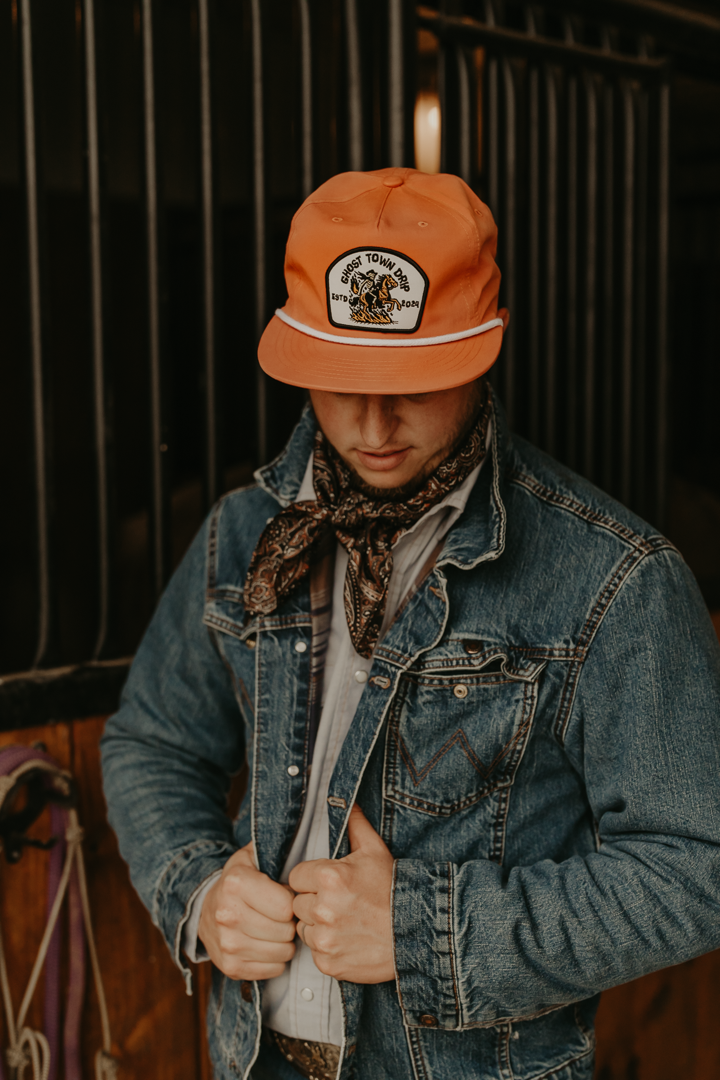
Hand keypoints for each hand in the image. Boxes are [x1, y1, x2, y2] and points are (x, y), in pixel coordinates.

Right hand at [198, 841, 295, 979]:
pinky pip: (273, 970)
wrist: (206, 908)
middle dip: (289, 923)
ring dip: (283, 942)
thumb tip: (305, 849)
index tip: (283, 896)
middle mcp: (227, 915)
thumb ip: (276, 849)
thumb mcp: (252, 856)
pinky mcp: (229, 967)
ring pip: (282, 953)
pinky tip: (264, 944)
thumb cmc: (240, 880)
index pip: (286, 906)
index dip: (291, 902)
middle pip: (285, 931)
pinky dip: (274, 959)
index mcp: (236, 884)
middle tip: (279, 915)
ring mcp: (226, 944)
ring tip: (273, 928)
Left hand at [289, 804, 394, 983]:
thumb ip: (354, 824)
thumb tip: (345, 800)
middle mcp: (322, 908)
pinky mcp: (329, 963)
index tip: (329, 884)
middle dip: (313, 902)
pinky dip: (328, 948)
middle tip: (339, 903)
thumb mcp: (375, 850)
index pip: (296, 877)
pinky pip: (315, 953)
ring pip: (304, 928)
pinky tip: (348, 939)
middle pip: (297, 903)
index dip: (310, 879)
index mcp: (328, 876)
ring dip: (318, 926)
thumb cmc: (393, 889)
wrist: (417, 932)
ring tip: (345, 921)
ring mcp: (325, 938)